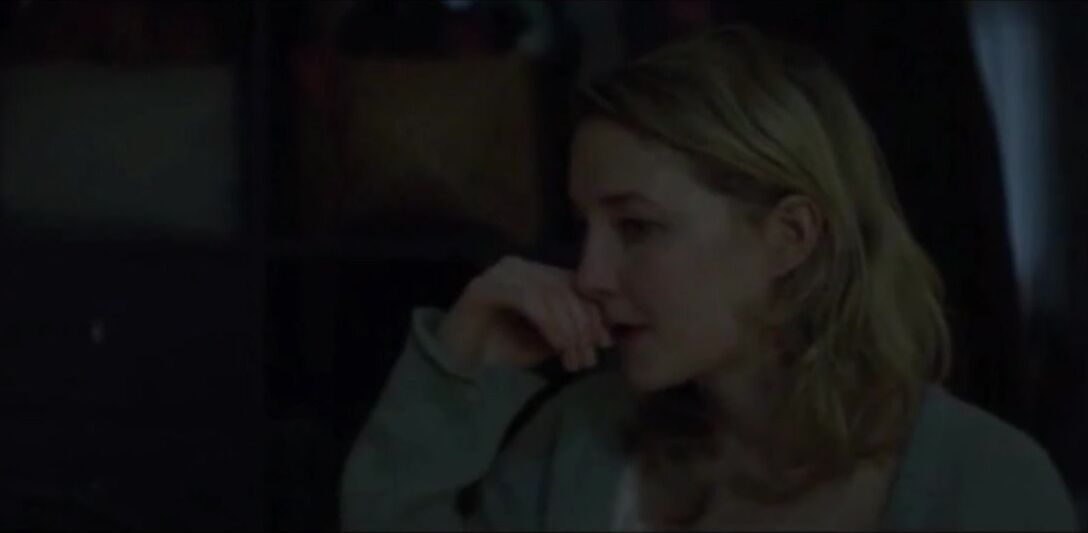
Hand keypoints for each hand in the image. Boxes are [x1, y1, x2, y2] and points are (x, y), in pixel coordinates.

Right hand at [437, 256, 613, 374]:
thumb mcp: (547, 341)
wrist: (458, 366)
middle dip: (583, 325)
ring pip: (550, 292)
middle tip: (588, 358)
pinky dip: (548, 322)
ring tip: (573, 359)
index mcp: (536, 273)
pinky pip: (527, 298)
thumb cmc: (502, 352)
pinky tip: (558, 345)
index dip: (595, 313)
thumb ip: (573, 330)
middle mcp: (519, 266)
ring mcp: (500, 273)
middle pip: (565, 288)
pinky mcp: (484, 286)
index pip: (575, 285)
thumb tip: (607, 333)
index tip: (606, 344)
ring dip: (568, 328)